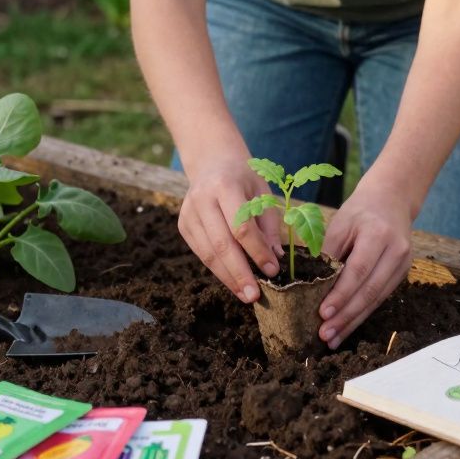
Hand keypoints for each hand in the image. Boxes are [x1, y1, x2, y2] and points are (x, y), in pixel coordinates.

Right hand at [178, 155, 283, 301]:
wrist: (213, 162)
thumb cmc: (244, 179)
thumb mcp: (263, 193)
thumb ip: (269, 226)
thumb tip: (276, 259)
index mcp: (225, 186)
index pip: (241, 227)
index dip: (257, 252)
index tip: (274, 270)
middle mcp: (202, 200)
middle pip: (221, 244)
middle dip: (240, 273)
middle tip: (255, 296)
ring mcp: (188, 214)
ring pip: (208, 254)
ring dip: (228, 277)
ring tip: (245, 295)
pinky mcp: (183, 226)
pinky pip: (201, 253)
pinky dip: (218, 270)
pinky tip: (233, 281)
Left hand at [319, 178, 414, 348]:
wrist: (392, 199)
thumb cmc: (360, 211)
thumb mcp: (340, 223)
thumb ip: (328, 252)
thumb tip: (308, 285)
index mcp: (379, 235)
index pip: (358, 271)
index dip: (340, 295)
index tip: (322, 314)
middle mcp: (396, 251)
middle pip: (369, 291)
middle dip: (345, 316)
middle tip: (325, 335)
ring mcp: (403, 265)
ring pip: (376, 300)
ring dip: (353, 321)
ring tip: (332, 339)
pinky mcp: (401, 274)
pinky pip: (380, 298)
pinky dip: (361, 314)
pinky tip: (346, 327)